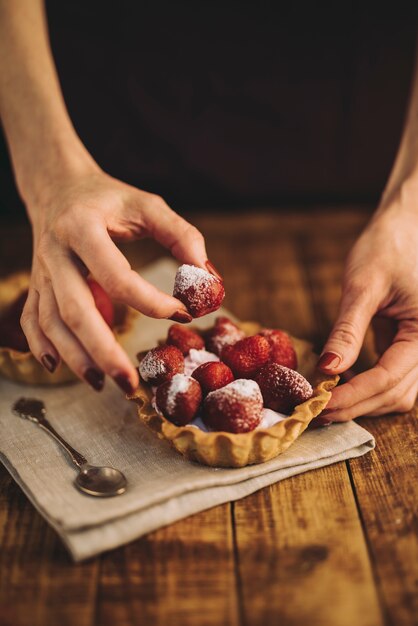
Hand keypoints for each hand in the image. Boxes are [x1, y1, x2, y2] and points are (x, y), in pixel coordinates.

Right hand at [21, 166, 216, 391]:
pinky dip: (40, 345)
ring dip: (76, 358)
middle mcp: (55, 252)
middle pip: (75, 309)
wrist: (58, 189)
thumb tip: (207, 276)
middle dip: (103, 351)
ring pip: (51, 322)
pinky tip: (58, 367)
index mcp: (82, 227)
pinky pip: (32, 320)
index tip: (183, 313)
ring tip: (104, 383)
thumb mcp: (147, 205)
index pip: (116, 276)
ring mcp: (41, 272)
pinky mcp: (36, 284)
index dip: (151, 301)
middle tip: (131, 382)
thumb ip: (180, 235)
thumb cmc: (109, 199)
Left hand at [316, 182, 417, 420]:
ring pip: (396, 393)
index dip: (352, 395)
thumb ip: (348, 330)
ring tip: (325, 400)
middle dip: (356, 405)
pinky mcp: (406, 344)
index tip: (318, 402)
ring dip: (363, 403)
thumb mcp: (364, 286)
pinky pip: (391, 378)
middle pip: (395, 394)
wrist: (404, 227)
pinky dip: (366, 387)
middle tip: (315, 408)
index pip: (388, 378)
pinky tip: (340, 384)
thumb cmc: (387, 247)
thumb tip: (327, 369)